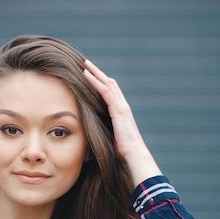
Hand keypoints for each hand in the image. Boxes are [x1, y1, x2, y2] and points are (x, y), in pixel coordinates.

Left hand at [83, 59, 161, 186]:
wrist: (134, 154)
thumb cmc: (124, 152)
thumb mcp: (112, 139)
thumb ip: (105, 133)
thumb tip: (93, 138)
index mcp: (121, 112)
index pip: (111, 93)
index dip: (102, 83)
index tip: (92, 76)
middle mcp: (122, 106)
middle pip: (110, 84)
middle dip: (99, 73)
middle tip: (87, 64)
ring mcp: (121, 106)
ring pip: (107, 84)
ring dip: (96, 73)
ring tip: (85, 64)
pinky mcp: (118, 109)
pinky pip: (105, 91)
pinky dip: (95, 81)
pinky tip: (86, 75)